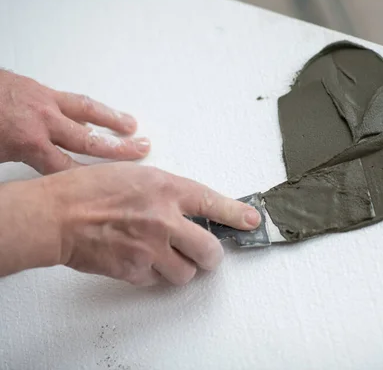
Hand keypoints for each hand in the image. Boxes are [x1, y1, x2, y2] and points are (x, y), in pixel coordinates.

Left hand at [0, 69, 149, 173]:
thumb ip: (11, 172)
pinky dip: (86, 107)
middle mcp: (43, 120)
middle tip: (141, 149)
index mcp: (28, 142)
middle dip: (119, 148)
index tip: (111, 185)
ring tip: (131, 125)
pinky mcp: (36, 87)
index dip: (92, 179)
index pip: (68, 168)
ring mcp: (42, 100)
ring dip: (112, 119)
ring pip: (86, 111)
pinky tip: (95, 111)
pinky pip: (70, 98)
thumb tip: (20, 192)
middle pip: (90, 140)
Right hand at [0, 162, 260, 284]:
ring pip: (186, 273)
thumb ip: (168, 191)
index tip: (252, 220)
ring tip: (164, 255)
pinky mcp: (134, 270)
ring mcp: (151, 248)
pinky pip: (158, 281)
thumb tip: (192, 208)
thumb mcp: (137, 174)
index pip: (213, 203)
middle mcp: (165, 219)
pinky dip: (154, 274)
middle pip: (210, 251)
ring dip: (181, 268)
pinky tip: (139, 259)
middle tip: (204, 252)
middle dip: (211, 256)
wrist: (57, 214)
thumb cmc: (90, 189)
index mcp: (167, 189)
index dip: (237, 214)